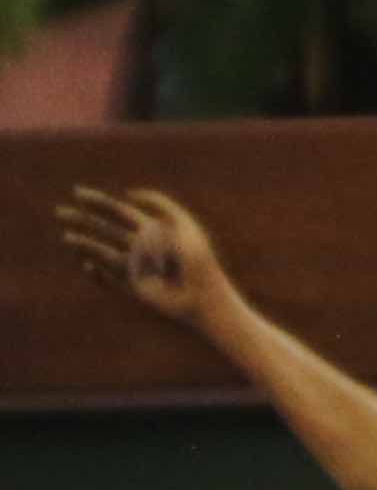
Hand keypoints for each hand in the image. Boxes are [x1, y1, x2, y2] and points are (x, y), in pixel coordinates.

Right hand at [57, 186, 225, 334]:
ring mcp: (134, 267)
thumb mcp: (184, 224)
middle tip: (60, 212)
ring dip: (85, 245)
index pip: (119, 211)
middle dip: (83, 220)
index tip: (77, 193)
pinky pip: (107, 280)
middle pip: (105, 230)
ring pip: (102, 253)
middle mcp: (140, 247)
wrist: (202, 296)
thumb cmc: (196, 259)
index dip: (99, 202)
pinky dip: (96, 274)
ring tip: (68, 238)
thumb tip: (129, 195)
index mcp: (152, 229)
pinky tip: (88, 266)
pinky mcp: (131, 288)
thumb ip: (161, 204)